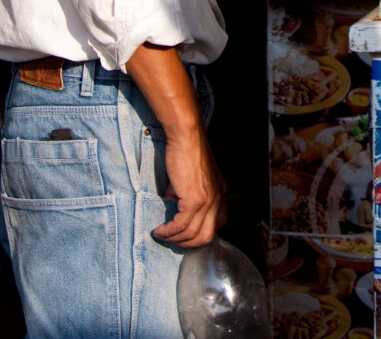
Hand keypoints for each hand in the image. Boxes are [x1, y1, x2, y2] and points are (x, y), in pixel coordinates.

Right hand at [125, 43, 227, 247]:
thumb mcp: (193, 177)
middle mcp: (218, 199)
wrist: (187, 136)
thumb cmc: (187, 152)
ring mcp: (208, 201)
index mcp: (220, 193)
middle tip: (173, 240)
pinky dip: (169, 232)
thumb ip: (188, 194)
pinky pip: (182, 225)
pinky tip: (160, 230)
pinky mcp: (195, 199)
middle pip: (206, 236)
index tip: (185, 235)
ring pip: (193, 234)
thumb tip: (174, 205)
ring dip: (175, 239)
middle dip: (188, 244)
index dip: (201, 234)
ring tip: (162, 235)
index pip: (218, 224)